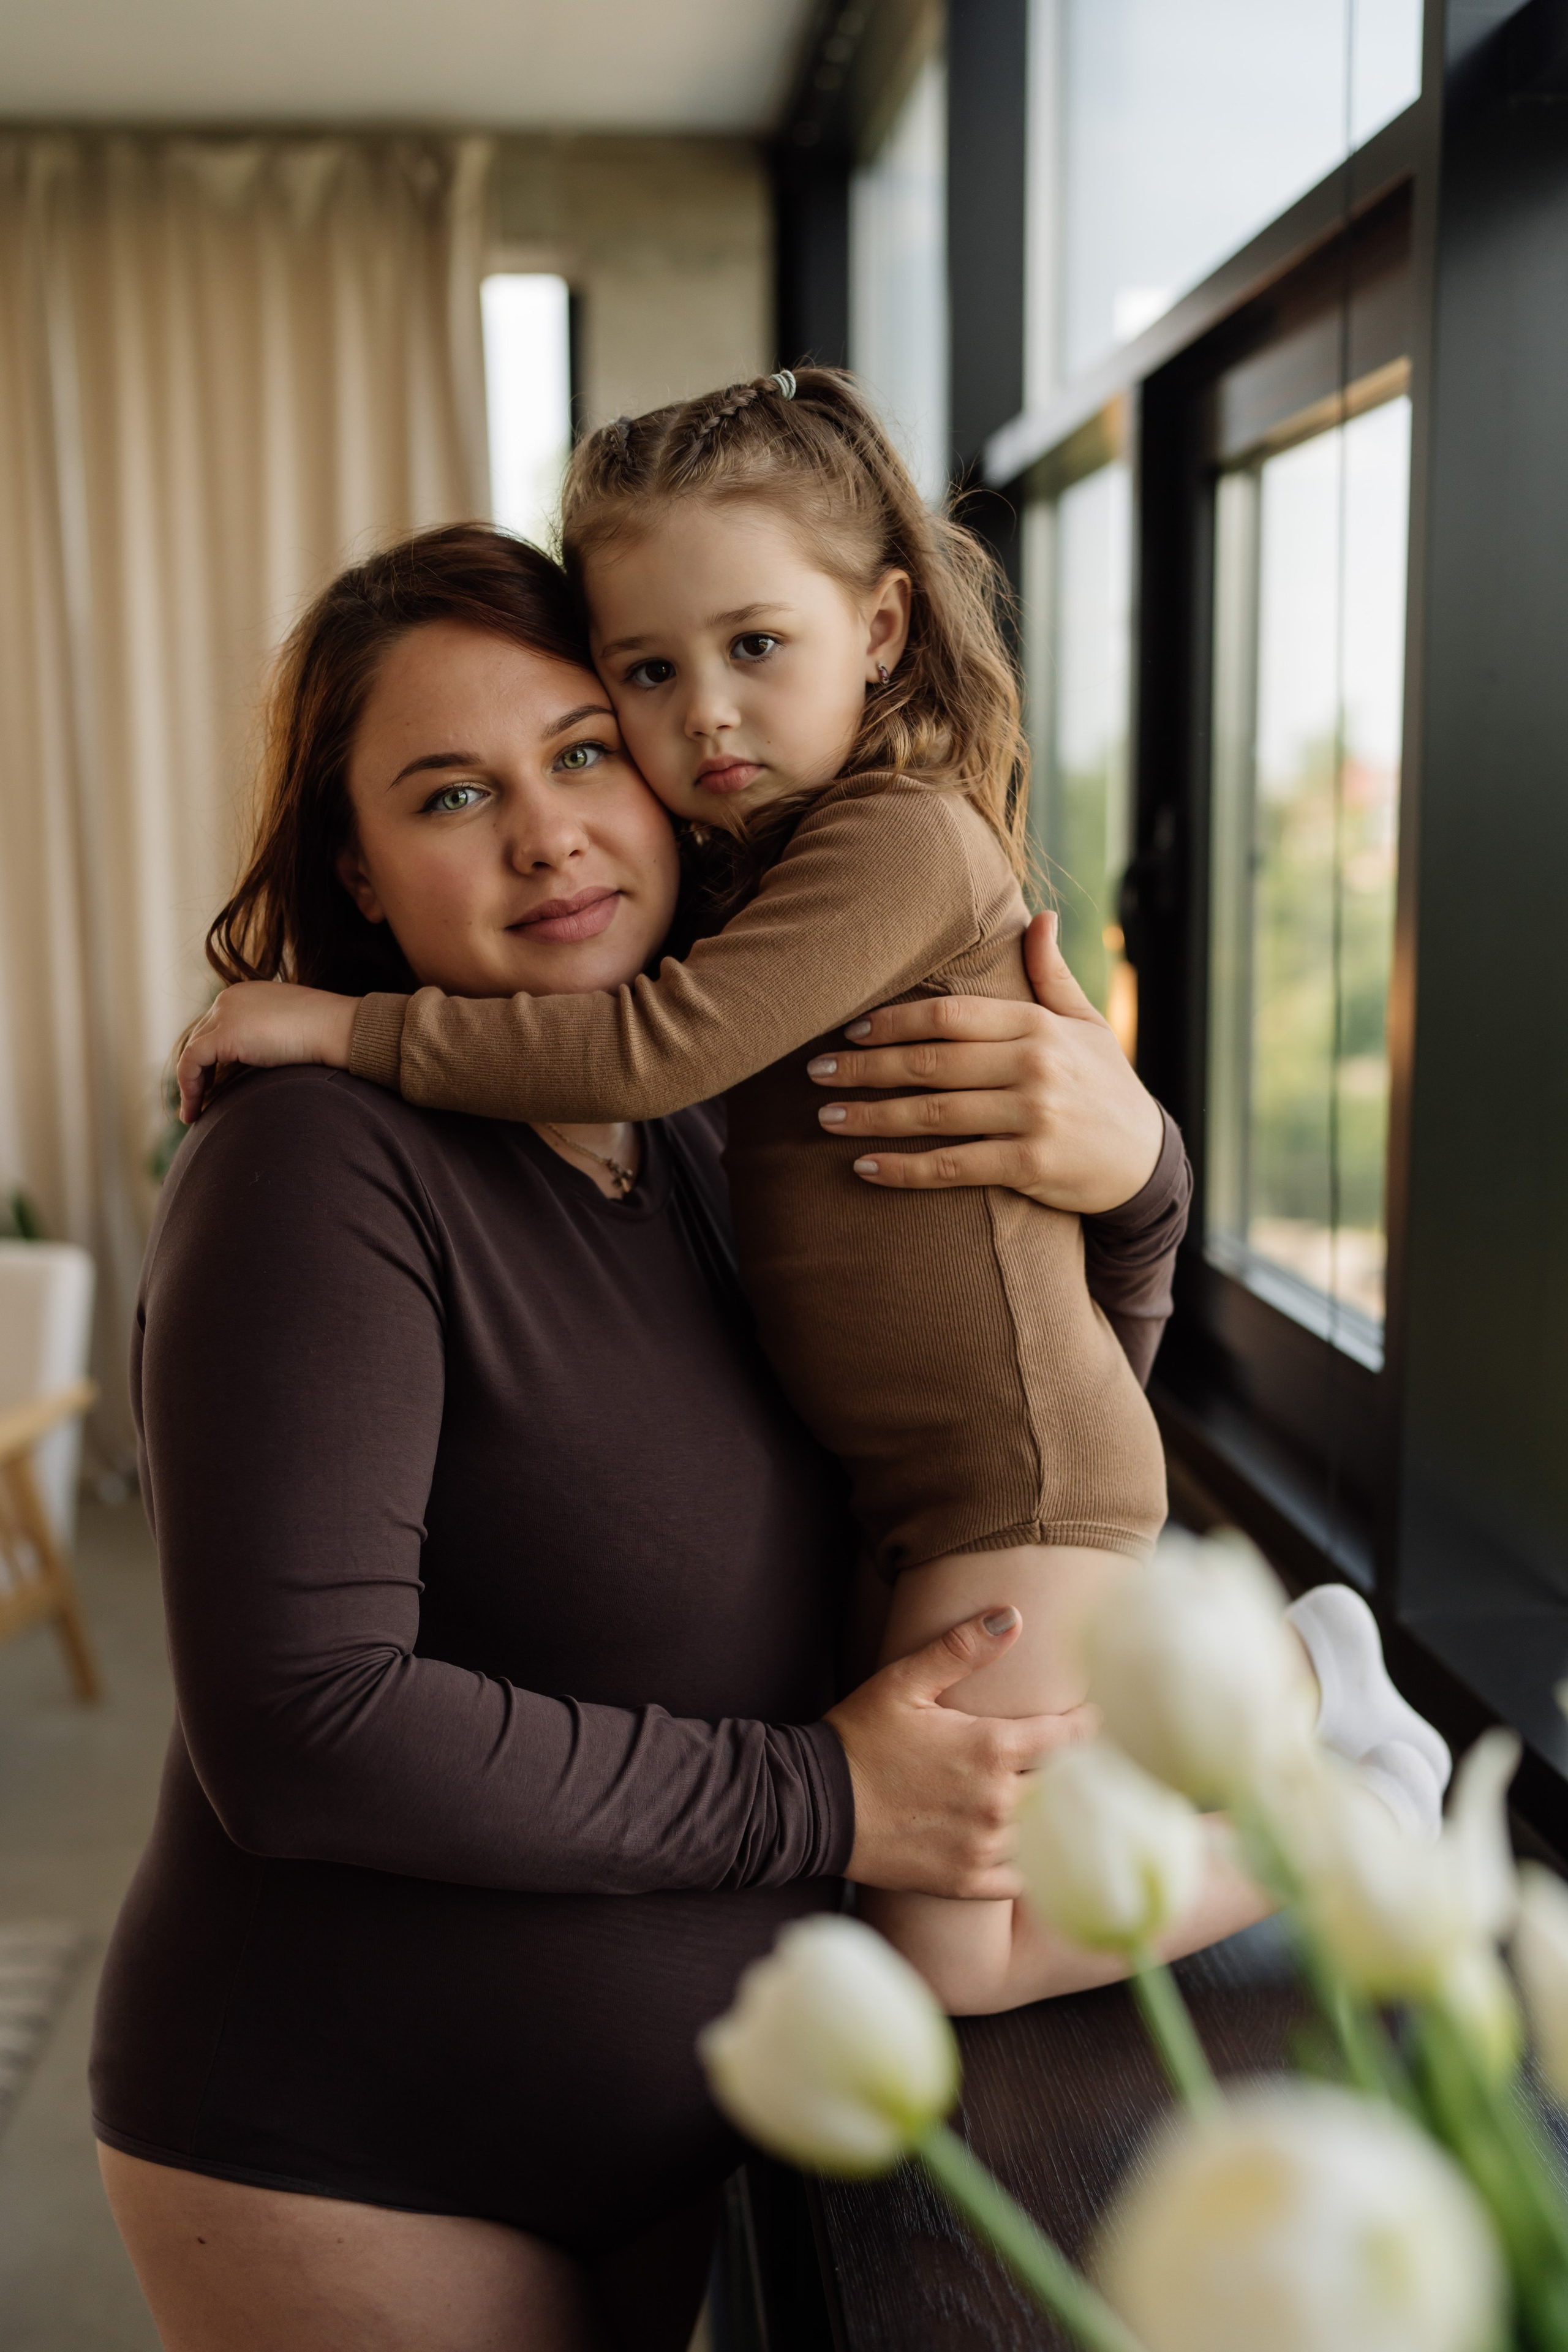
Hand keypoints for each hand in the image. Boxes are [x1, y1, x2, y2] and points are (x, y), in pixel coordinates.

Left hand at [176, 982, 357, 1122]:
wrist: (337, 1028)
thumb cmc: (325, 1032)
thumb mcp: (288, 1031)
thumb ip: (267, 1039)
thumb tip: (260, 1064)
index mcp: (245, 995)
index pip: (216, 1027)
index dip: (211, 1059)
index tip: (214, 1085)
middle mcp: (229, 999)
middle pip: (201, 1038)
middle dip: (198, 1072)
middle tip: (199, 1101)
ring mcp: (225, 1013)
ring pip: (193, 1052)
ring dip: (191, 1085)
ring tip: (193, 1113)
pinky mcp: (224, 1033)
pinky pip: (191, 1062)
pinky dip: (190, 1087)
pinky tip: (194, 1110)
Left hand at [807, 911, 1164, 1213]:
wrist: (1146, 1161)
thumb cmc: (1104, 1085)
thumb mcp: (1086, 1023)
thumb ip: (1050, 974)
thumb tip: (1038, 916)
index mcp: (1037, 1025)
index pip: (950, 1014)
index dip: (894, 1020)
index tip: (848, 1026)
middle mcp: (1033, 1065)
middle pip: (931, 1063)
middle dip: (865, 1067)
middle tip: (814, 1070)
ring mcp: (1032, 1116)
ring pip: (933, 1115)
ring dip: (872, 1117)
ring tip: (825, 1117)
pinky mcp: (1029, 1165)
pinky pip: (953, 1167)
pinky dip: (905, 1170)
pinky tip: (865, 1168)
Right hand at [825, 1606, 1098, 1898]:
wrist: (814, 1805)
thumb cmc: (861, 1737)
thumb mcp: (905, 1682)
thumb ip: (961, 1648)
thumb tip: (1012, 1616)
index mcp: (991, 1750)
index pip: (1067, 1737)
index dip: (1086, 1724)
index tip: (1093, 1717)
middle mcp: (997, 1803)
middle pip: (1066, 1788)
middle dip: (1079, 1771)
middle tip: (1090, 1761)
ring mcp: (984, 1847)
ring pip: (1049, 1835)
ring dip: (1060, 1817)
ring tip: (1068, 1803)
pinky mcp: (966, 1881)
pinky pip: (1022, 1881)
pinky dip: (1035, 1866)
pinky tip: (1038, 1852)